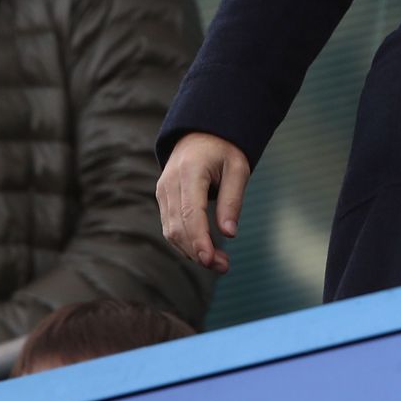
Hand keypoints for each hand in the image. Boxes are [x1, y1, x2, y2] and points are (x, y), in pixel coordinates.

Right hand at [156, 132, 250, 273]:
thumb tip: (230, 234)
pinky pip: (170, 226)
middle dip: (199, 251)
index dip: (199, 240)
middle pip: (178, 227)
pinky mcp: (163, 198)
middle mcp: (170, 182)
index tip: (210, 260)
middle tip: (224, 266)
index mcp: (190, 171)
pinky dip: (185, 242)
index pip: (190, 212)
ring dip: (192, 251)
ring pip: (171, 231)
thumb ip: (233, 200)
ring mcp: (163, 191)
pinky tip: (203, 250)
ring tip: (219, 262)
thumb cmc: (224, 149)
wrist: (200, 133)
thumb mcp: (238, 168)